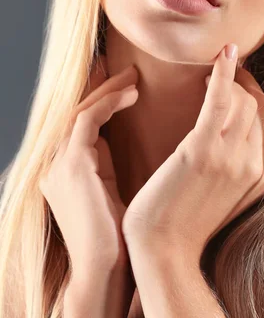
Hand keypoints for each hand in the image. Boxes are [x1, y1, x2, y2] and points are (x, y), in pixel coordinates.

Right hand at [39, 56, 139, 275]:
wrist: (106, 268)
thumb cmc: (118, 231)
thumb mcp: (108, 187)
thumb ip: (104, 160)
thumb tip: (116, 132)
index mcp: (63, 169)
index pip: (79, 121)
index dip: (99, 97)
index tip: (121, 79)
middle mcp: (54, 163)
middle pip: (76, 110)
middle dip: (102, 86)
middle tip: (128, 69)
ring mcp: (58, 164)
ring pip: (80, 109)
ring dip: (108, 89)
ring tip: (134, 77)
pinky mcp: (72, 166)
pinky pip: (89, 120)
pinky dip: (110, 103)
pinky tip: (133, 95)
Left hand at [121, 44, 263, 263]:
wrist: (164, 250)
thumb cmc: (187, 220)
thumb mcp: (228, 194)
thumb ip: (242, 167)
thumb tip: (243, 138)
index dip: (255, 97)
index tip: (241, 83)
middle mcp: (255, 164)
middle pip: (259, 107)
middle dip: (244, 83)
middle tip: (226, 71)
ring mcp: (232, 157)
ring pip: (244, 100)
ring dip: (230, 79)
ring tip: (210, 76)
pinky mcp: (203, 150)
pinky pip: (223, 100)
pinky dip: (224, 73)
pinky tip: (222, 55)